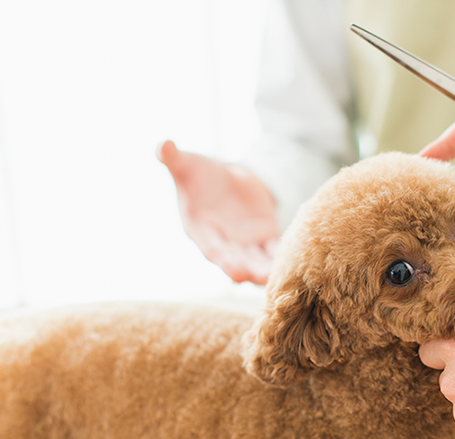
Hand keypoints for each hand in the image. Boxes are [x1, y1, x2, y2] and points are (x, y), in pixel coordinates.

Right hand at [157, 140, 279, 283]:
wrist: (227, 180)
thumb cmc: (200, 174)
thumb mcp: (188, 165)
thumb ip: (174, 160)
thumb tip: (162, 144)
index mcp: (199, 229)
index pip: (210, 246)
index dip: (220, 256)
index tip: (231, 269)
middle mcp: (222, 242)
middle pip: (233, 258)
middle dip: (241, 268)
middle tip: (249, 277)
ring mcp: (244, 242)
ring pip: (254, 260)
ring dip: (261, 270)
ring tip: (270, 279)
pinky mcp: (264, 237)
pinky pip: (273, 250)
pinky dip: (279, 257)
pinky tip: (291, 263)